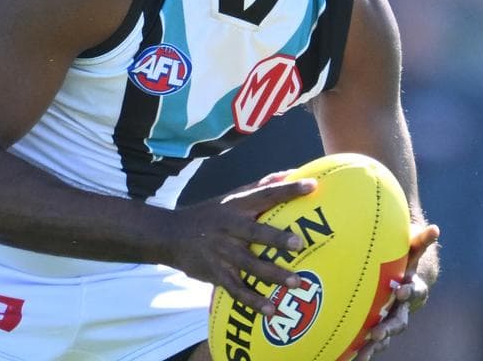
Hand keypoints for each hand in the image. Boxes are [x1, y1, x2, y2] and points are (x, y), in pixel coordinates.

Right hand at [167, 175, 315, 316]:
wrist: (170, 236)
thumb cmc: (210, 215)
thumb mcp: (230, 198)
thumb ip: (259, 188)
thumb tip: (288, 173)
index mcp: (236, 206)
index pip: (264, 194)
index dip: (288, 190)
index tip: (312, 186)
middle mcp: (228, 228)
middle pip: (253, 232)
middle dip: (276, 238)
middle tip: (298, 243)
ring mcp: (221, 252)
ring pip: (248, 265)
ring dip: (271, 274)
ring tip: (295, 282)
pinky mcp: (215, 274)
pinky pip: (236, 290)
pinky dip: (253, 301)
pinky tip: (271, 310)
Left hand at [354, 223, 439, 359]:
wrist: (405, 281)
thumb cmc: (407, 260)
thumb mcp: (413, 248)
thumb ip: (421, 240)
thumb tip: (435, 228)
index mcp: (413, 289)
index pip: (415, 291)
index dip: (410, 291)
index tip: (401, 290)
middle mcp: (403, 308)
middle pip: (399, 321)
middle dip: (389, 327)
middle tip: (377, 331)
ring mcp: (391, 319)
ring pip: (385, 334)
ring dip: (375, 344)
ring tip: (363, 353)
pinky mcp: (378, 326)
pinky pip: (371, 341)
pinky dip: (363, 349)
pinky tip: (351, 358)